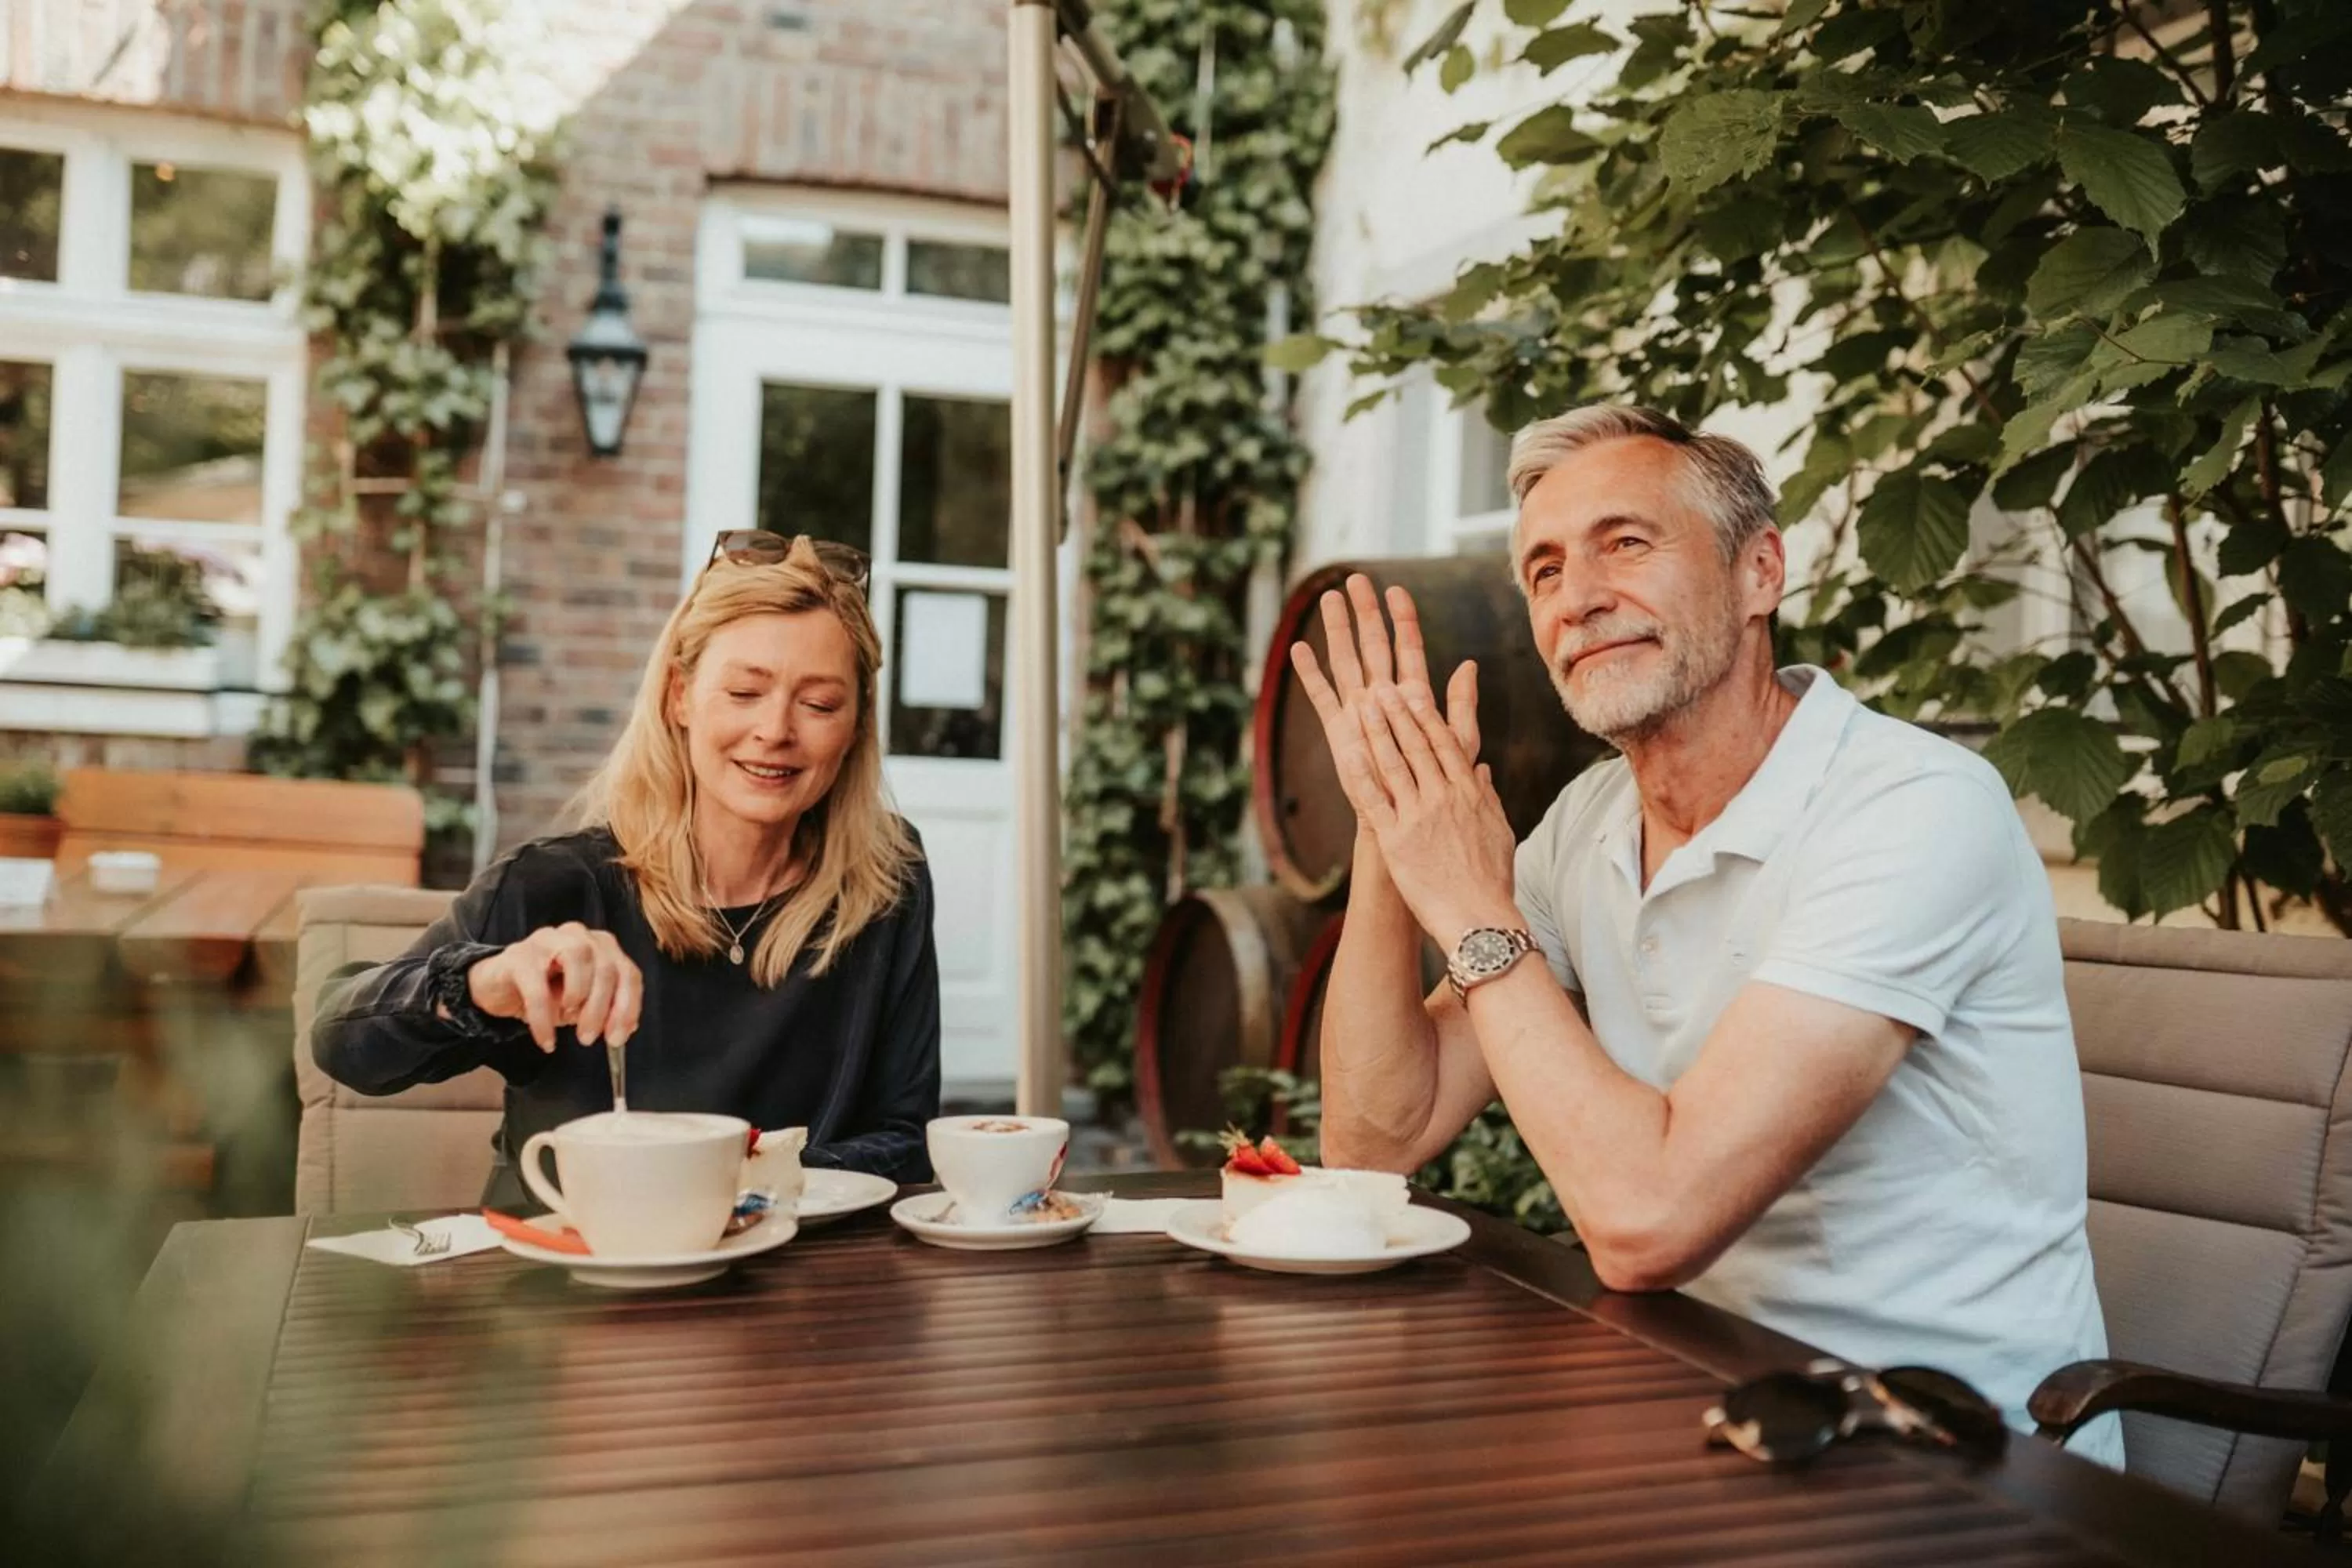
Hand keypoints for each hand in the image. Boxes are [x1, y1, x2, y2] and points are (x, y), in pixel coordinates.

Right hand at [466, 923, 642, 1050]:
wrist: (496, 987)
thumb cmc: (545, 992)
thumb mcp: (581, 1006)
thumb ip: (605, 1011)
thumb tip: (627, 1029)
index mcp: (600, 946)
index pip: (627, 972)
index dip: (628, 1007)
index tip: (618, 1038)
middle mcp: (578, 935)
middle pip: (606, 966)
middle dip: (602, 1009)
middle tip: (590, 1038)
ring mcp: (548, 939)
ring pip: (578, 959)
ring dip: (581, 1001)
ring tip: (572, 1029)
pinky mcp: (519, 955)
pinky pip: (537, 988)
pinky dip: (544, 1019)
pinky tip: (546, 1041)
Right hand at [1288, 576, 1481, 842]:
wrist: (1408, 819)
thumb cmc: (1436, 785)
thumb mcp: (1457, 743)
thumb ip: (1461, 704)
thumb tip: (1469, 663)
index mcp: (1412, 696)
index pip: (1407, 648)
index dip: (1402, 619)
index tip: (1396, 589)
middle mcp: (1382, 697)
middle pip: (1372, 645)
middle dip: (1364, 612)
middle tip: (1354, 579)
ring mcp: (1359, 711)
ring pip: (1346, 661)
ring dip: (1337, 631)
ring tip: (1327, 599)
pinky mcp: (1339, 730)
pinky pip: (1322, 696)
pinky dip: (1310, 673)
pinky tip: (1298, 649)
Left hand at [1351, 680, 1520, 946]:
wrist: (1480, 919)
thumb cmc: (1492, 881)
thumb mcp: (1499, 830)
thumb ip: (1486, 795)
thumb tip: (1480, 767)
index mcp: (1469, 793)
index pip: (1445, 744)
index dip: (1426, 714)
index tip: (1413, 690)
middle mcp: (1444, 798)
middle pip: (1416, 745)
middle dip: (1397, 712)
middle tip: (1380, 686)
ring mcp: (1418, 817)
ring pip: (1393, 764)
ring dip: (1376, 731)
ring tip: (1361, 706)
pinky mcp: (1396, 840)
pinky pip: (1374, 801)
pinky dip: (1360, 774)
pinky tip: (1346, 753)